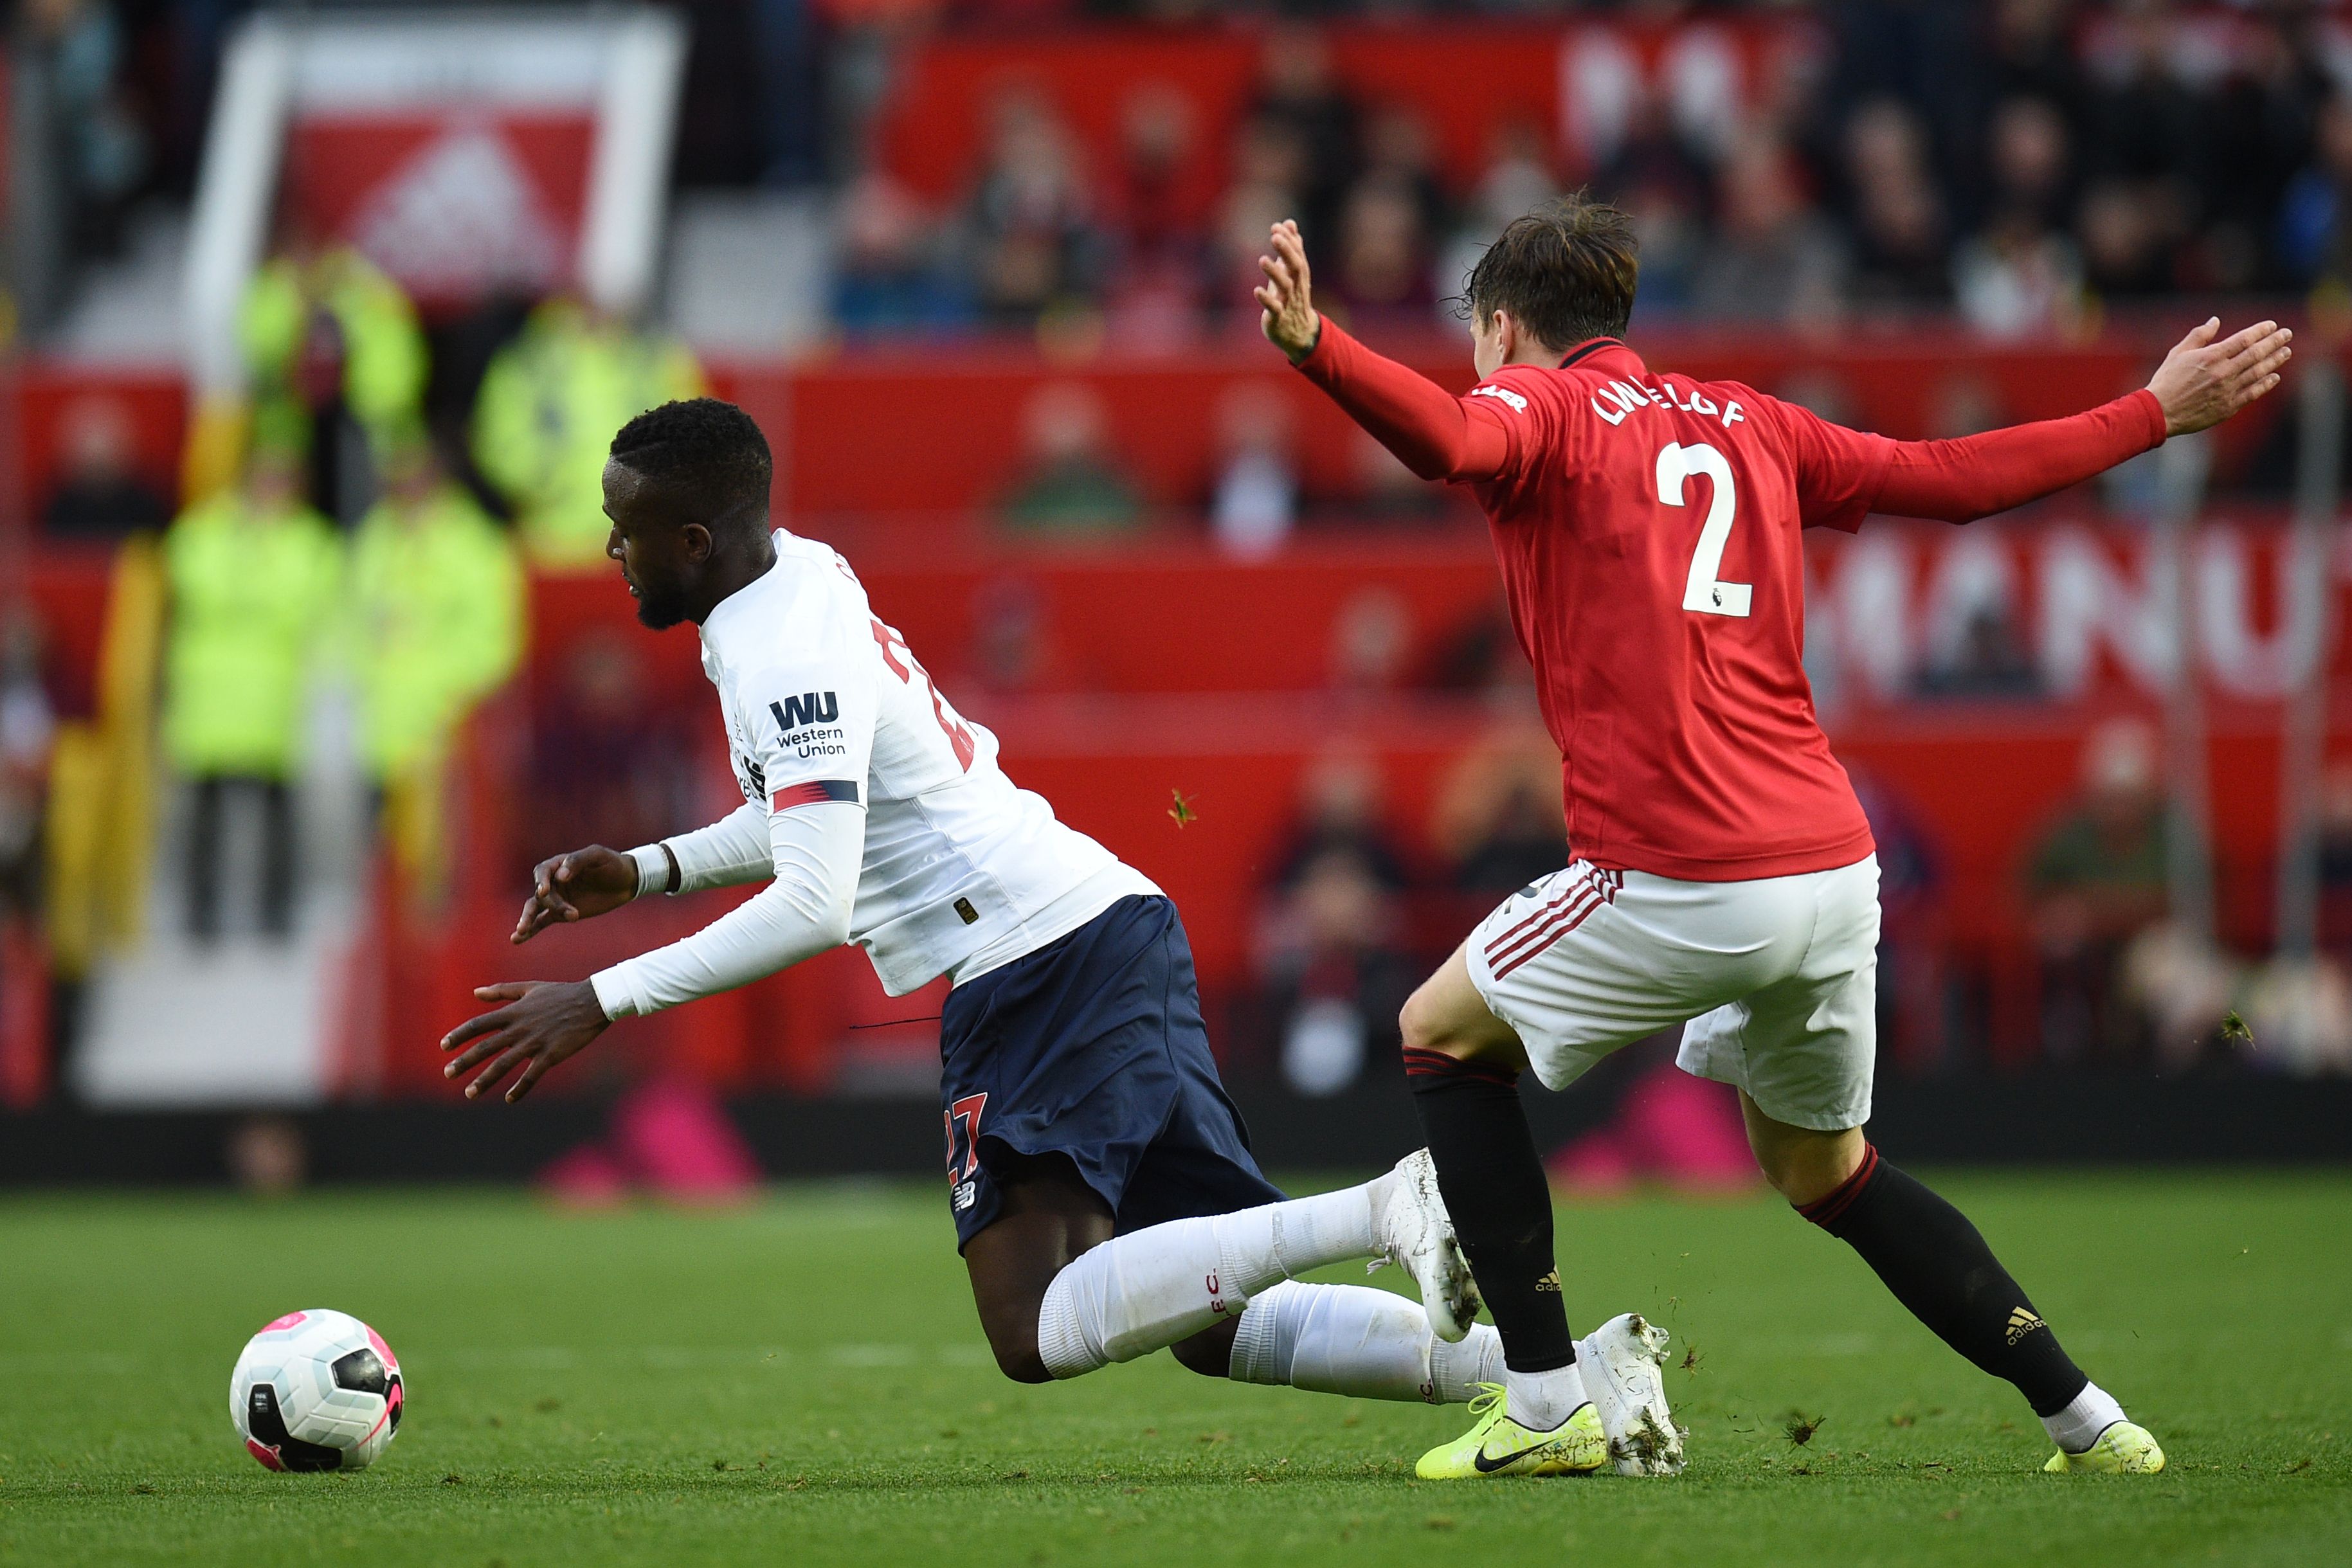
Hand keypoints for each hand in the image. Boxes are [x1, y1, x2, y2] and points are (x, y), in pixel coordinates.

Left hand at [440, 980, 609, 1102]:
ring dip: (485, 1080)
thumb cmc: (561, 994)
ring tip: (469, 1093)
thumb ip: (502, 991)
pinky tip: (510, 1099)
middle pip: (486, 1047)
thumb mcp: (530, 988)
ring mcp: (535, 1042)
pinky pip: (531, 1075)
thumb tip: (475, 992)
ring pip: (504, 1064)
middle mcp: (520, 1028)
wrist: (593, 1001)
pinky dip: (520, 1088)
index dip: (460, 1035)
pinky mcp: (551, 1054)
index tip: (443, 1046)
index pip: (479, 1024)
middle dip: (465, 1061)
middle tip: (447, 1074)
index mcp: (514, 1012)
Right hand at [513, 845, 638, 944]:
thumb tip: (560, 876)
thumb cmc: (612, 864)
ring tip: (520, 930)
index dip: (541, 881)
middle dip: (553, 904)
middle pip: (541, 894)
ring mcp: (556, 898)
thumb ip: (578, 861)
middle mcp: (553, 881)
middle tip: (572, 914)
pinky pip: (541, 922)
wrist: (626, 882)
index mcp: (559, 864)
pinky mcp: (560, 914)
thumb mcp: (598, 856)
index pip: (542, 871)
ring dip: (527, 919)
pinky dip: (530, 930)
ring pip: (535, 908)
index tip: (545, 891)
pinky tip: (516, 939)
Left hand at [1255, 219, 1320, 363]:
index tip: (1279, 226)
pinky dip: (1266, 299)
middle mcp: (1296, 286)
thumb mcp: (1292, 271)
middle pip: (1295, 267)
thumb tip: (1289, 222)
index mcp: (1299, 274)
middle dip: (1286, 251)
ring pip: (1285, 286)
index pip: (1298, 254)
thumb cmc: (1292, 297)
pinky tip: (1257, 290)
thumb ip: (1292, 247)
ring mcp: (1288, 302)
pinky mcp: (1278, 317)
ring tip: (1262, 259)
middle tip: (1275, 236)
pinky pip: (1274, 308)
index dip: (1290, 240)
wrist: (1299, 332)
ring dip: (1274, 273)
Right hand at [2146, 317, 2292, 437]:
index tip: (2272, 325)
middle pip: (2256, 354)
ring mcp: (2228, 390)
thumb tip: (2215, 320)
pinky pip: (2253, 393)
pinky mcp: (2228, 407)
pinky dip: (2265, 384)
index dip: (2261, 331)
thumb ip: (2199, 335)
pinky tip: (2274, 376)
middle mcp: (2223, 372)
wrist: (2159, 412)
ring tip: (2286, 352)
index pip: (2244, 339)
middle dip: (2274, 342)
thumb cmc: (2166, 381)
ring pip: (2258, 372)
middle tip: (2287, 334)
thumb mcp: (2178, 353)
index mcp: (2211, 357)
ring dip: (2275, 361)